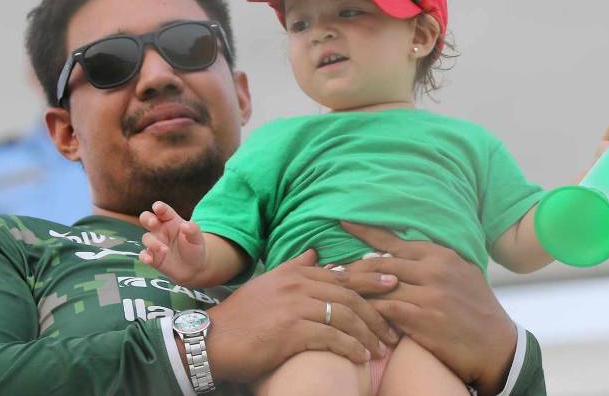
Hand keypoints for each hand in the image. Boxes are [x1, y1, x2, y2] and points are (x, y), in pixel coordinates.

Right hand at [139, 201, 205, 282]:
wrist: (194, 268)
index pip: (163, 211)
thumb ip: (193, 230)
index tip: (157, 207)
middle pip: (147, 218)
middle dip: (147, 218)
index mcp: (171, 221)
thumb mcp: (197, 238)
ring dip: (153, 243)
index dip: (159, 207)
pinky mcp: (152, 257)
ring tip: (165, 250)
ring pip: (146, 237)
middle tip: (153, 222)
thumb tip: (185, 225)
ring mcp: (155, 243)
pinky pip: (143, 254)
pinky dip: (144, 256)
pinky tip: (149, 260)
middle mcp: (160, 230)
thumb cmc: (195, 248)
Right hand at [204, 249, 401, 382]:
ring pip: (344, 315)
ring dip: (368, 334)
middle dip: (377, 310)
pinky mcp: (291, 331)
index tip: (394, 285)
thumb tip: (315, 252)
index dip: (371, 280)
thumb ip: (294, 266)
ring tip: (381, 348)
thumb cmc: (243, 316)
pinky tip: (361, 357)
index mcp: (295, 273)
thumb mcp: (268, 283)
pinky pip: (331, 337)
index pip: (342, 274)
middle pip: (349, 294)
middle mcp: (298, 285)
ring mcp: (295, 307)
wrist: (213, 339)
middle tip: (396, 326)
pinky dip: (351, 347)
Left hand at [342, 222, 516, 393]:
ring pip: (378, 285)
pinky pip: (385, 310)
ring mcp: (429, 294)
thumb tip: (398, 256)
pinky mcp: (423, 318)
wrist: (497, 345)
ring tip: (335, 289)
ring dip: (355, 289)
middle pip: (380, 263)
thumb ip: (432, 262)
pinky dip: (369, 310)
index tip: (343, 222)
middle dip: (351, 267)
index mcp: (441, 255)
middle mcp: (434, 270)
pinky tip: (356, 312)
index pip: (395, 241)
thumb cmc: (476, 309)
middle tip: (329, 269)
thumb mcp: (461, 274)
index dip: (366, 231)